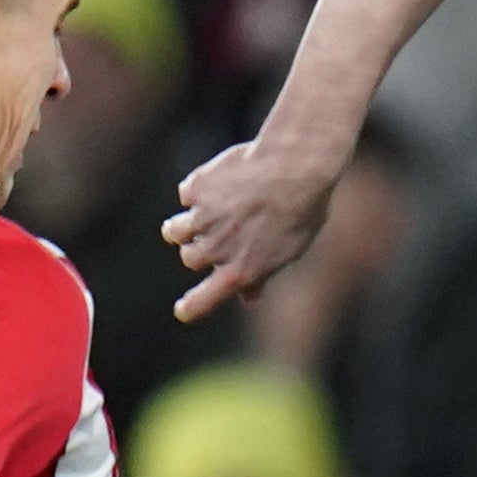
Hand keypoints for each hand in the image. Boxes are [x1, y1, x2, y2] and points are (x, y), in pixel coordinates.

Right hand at [162, 127, 344, 320]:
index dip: (191, 307)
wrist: (293, 165)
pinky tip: (219, 180)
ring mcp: (202, 219)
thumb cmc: (302, 209)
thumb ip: (263, 273)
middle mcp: (216, 250)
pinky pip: (187, 194)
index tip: (183, 310)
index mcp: (240, 271)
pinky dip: (198, 190)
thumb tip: (249, 296)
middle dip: (197, 250)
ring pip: (174, 231)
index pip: (204, 301)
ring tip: (197, 215)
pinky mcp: (196, 189)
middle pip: (189, 259)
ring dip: (181, 226)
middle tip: (214, 236)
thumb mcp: (290, 249)